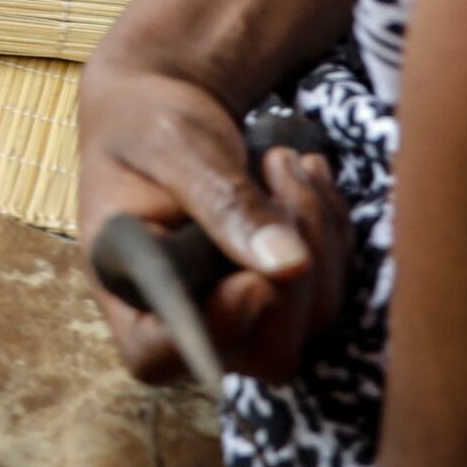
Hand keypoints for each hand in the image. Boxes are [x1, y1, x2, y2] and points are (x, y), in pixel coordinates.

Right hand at [78, 56, 351, 387]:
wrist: (164, 110)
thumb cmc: (147, 125)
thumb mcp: (172, 146)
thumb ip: (222, 202)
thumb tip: (287, 264)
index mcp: (128, 290)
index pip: (158, 356)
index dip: (212, 333)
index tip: (251, 282)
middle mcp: (187, 319)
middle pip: (263, 353)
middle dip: (292, 270)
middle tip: (275, 171)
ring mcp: (243, 316)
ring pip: (315, 319)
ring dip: (317, 231)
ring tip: (282, 161)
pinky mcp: (288, 297)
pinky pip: (338, 284)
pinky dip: (333, 225)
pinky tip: (301, 175)